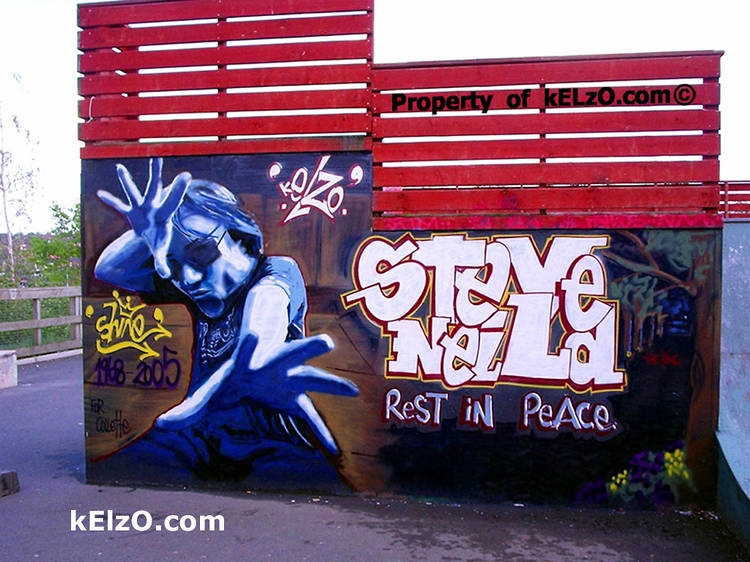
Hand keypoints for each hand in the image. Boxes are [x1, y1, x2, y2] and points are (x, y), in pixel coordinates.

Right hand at [97, 158, 190, 278]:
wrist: (152, 237)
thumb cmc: (159, 240)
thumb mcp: (160, 251)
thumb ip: (162, 262)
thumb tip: (165, 275)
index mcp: (163, 214)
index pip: (172, 200)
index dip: (178, 189)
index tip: (186, 174)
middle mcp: (151, 207)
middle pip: (153, 187)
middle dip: (154, 173)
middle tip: (156, 156)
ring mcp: (140, 208)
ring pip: (133, 192)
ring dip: (126, 181)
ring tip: (119, 168)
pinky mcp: (129, 212)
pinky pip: (118, 206)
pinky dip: (110, 201)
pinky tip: (99, 194)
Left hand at [157, 334, 358, 454]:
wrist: (260, 359)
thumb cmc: (236, 372)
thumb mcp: (212, 388)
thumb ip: (189, 408)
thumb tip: (159, 426)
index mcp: (250, 359)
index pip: (250, 348)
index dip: (251, 341)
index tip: (252, 332)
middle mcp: (276, 365)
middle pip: (294, 353)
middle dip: (310, 347)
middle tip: (327, 342)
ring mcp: (290, 380)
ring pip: (313, 378)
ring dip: (332, 385)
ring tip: (354, 391)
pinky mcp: (296, 398)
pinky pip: (310, 417)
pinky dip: (320, 433)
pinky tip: (333, 450)